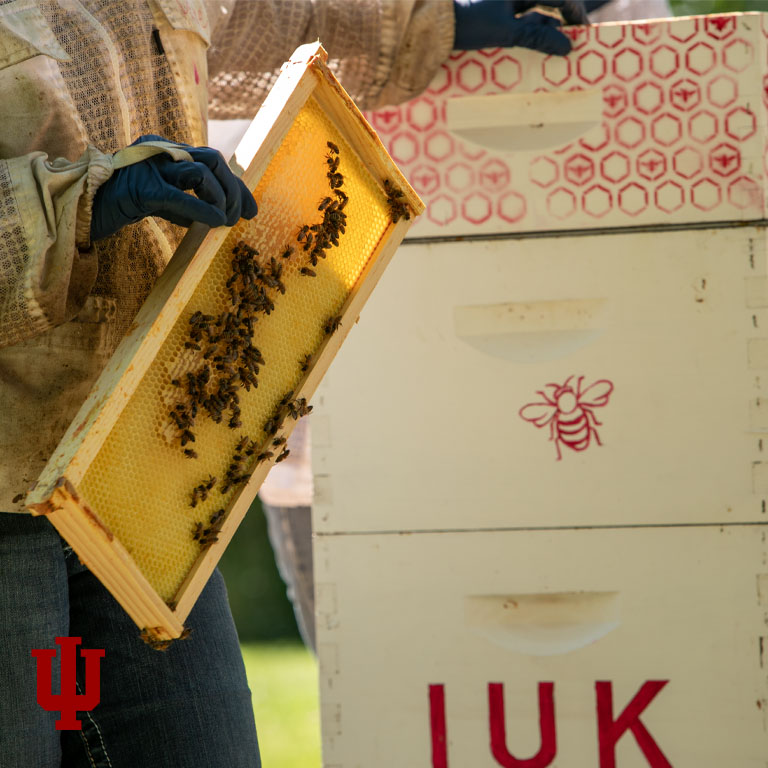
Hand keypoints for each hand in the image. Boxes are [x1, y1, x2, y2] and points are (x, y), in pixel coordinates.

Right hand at [91, 135, 257, 241]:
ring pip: (201, 173)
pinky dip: (203, 210)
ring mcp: (149, 166)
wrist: (80, 209)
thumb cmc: (120, 204)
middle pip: (212, 159)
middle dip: (234, 189)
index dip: (236, 184)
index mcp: (165, 149)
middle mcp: (159, 149)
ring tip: (226, 222)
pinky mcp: (141, 188)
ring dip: (222, 199)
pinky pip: (180, 197)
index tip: (252, 209)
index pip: (210, 160)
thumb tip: (218, 216)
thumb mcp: (161, 201)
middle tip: (241, 217)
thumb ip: (187, 202)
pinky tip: (216, 222)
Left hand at [453, 0, 587, 54]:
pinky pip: (522, 27)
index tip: (585, 35)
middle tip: (574, 48)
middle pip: (550, 6)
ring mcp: (507, 5)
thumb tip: (567, 47)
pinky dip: (531, 39)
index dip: (576, 15)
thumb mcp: (506, 31)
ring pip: (536, 19)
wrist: (436, 26)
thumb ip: (537, 37)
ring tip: (556, 57)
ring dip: (546, 36)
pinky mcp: (498, 18)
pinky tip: (536, 55)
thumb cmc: (470, 21)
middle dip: (563, 27)